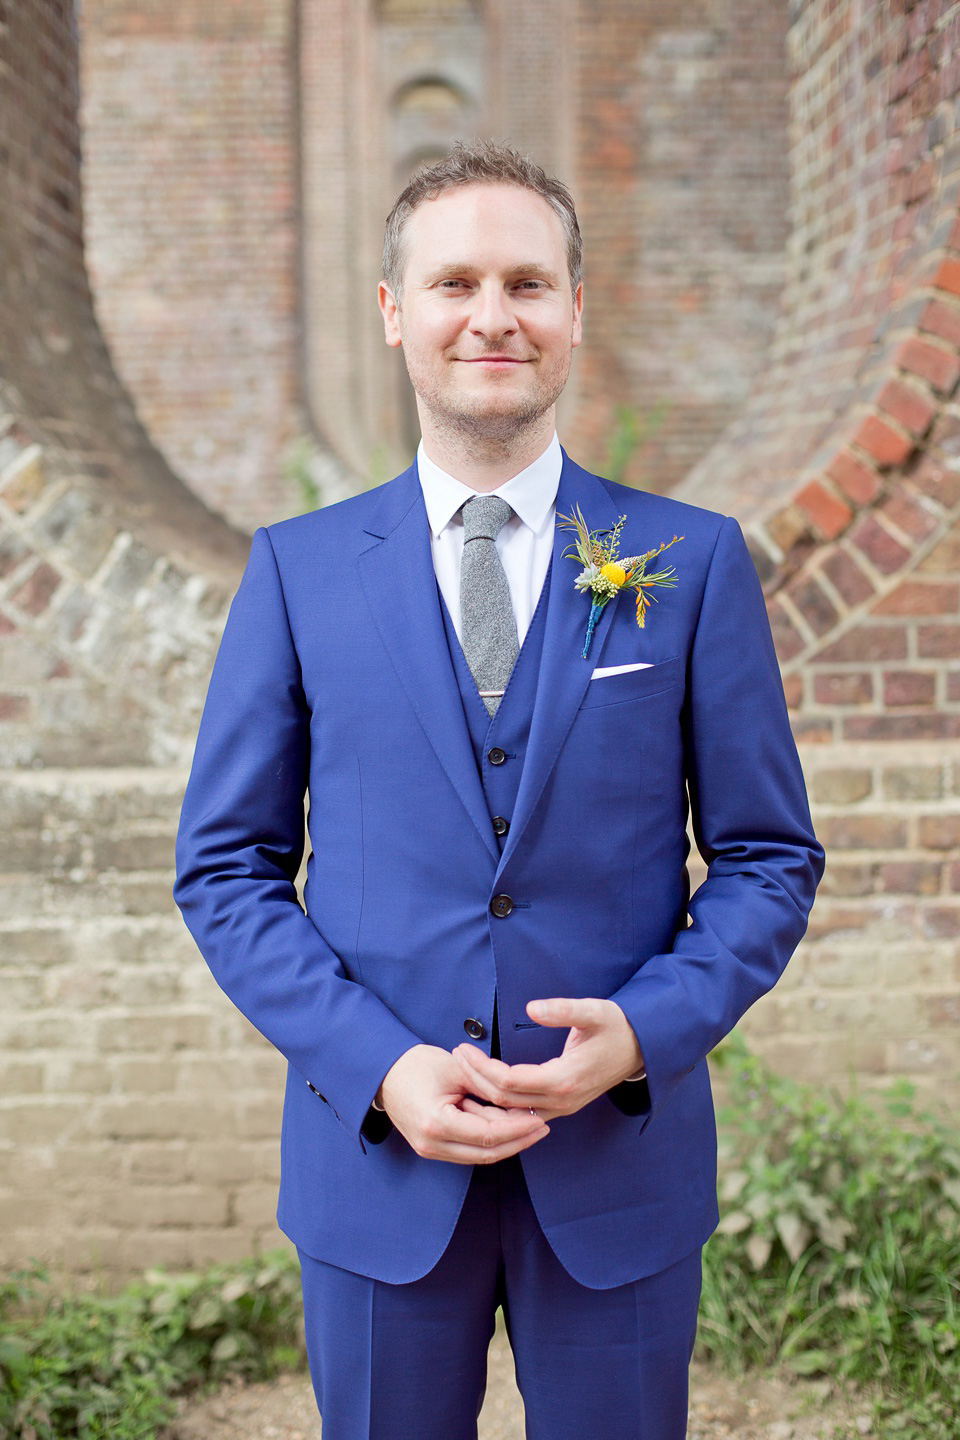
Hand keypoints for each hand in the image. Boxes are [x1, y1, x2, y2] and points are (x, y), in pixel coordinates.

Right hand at [377, 1043, 549, 1163]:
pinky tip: (508, 1129)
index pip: (488, 1134)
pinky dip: (489, 1141)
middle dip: (518, 1140)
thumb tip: (517, 1100)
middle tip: (542, 1126)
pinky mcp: (432, 1147)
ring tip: (530, 1127)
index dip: (518, 1129)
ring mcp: (430, 1149)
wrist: (384, 1073)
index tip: (539, 1119)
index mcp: (436, 1123)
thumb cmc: (416, 1065)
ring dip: (506, 1143)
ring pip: (479, 1155)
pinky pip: (468, 1150)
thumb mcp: (456, 1069)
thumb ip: (486, 1087)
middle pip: (486, 1152)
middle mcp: (432, 1144)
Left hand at [453, 997, 644, 1121]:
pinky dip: (500, 1105)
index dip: (481, 1068)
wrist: (643, 1048)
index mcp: (564, 1080)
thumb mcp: (594, 1011)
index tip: (462, 1048)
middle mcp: (561, 1101)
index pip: (509, 1082)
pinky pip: (523, 1115)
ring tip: (464, 1071)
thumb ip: (563, 1010)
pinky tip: (484, 1089)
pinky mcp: (562, 1106)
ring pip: (511, 1113)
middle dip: (475, 1079)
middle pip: (504, 1102)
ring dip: (485, 1095)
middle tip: (456, 1055)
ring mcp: (562, 1108)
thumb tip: (532, 1006)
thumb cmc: (617, 1027)